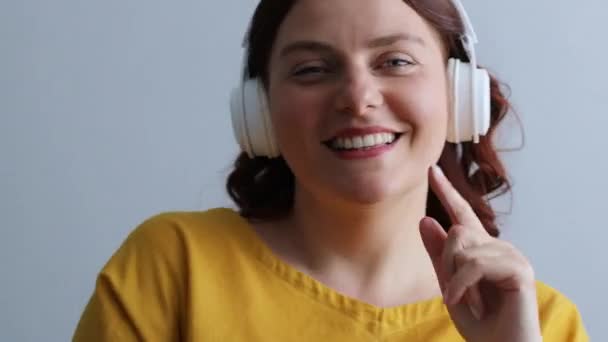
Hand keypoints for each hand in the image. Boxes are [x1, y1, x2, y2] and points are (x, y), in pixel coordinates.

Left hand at [419, 165, 541, 341]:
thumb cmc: (480, 322)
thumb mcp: (450, 284)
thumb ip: (438, 254)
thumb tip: (425, 219)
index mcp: (481, 249)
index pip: (462, 214)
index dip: (446, 192)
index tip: (430, 170)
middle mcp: (497, 246)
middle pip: (456, 232)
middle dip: (446, 264)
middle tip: (455, 293)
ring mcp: (510, 255)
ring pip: (463, 246)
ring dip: (456, 279)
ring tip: (471, 302)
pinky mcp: (519, 268)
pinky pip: (474, 264)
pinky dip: (464, 286)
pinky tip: (473, 305)